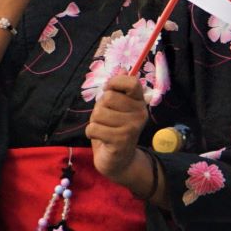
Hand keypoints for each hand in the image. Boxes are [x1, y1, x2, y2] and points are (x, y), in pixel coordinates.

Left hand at [86, 74, 149, 189]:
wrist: (119, 161)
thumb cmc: (114, 130)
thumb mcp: (116, 108)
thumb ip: (117, 91)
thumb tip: (122, 69)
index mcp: (139, 102)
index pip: (132, 82)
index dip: (115, 82)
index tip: (109, 91)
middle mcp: (139, 113)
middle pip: (108, 97)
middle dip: (100, 108)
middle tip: (106, 118)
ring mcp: (131, 127)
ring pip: (98, 113)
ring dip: (94, 122)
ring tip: (103, 129)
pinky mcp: (120, 140)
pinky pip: (93, 128)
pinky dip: (91, 133)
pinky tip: (100, 138)